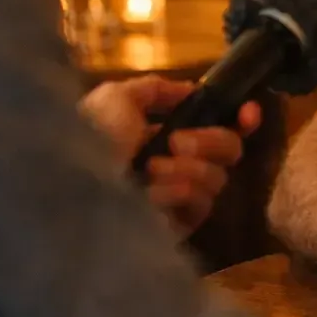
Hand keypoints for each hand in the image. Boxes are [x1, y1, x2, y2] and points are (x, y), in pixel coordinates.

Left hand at [79, 76, 261, 235]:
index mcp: (164, 134)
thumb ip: (156, 89)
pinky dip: (179, 193)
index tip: (248, 113)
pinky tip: (153, 194)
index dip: (242, 119)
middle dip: (211, 141)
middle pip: (230, 149)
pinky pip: (202, 205)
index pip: (220, 125)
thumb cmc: (90, 136)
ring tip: (150, 172)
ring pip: (218, 178)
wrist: (68, 188)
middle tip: (177, 143)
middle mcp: (178, 164)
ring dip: (186, 169)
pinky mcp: (178, 227)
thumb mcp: (116, 97)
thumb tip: (192, 91)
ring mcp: (179, 198)